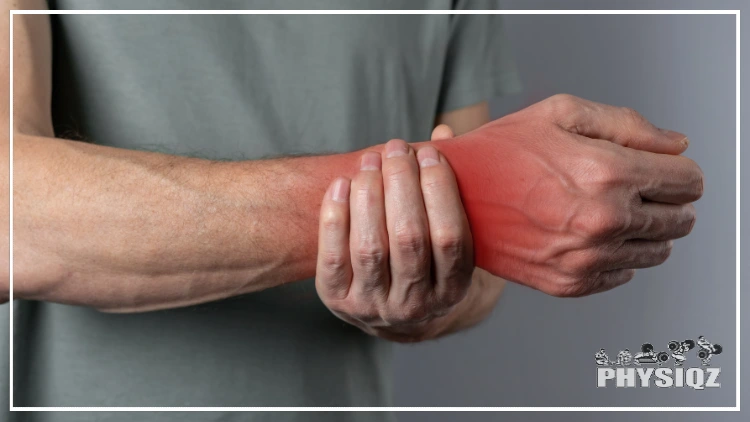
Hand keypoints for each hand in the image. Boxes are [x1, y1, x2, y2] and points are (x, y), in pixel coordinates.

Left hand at [315, 126, 473, 341]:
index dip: (439, 189)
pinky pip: (333, 257)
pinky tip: (341, 184)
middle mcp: (415, 304)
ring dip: (369, 195)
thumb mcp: (447, 237)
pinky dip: (335, 217)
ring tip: (370, 160)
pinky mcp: (338, 301)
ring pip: (370, 247)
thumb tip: (444, 133)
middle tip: (396, 148)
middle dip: (402, 184)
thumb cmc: (423, 259)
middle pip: (408, 238)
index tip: (429, 153)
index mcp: (453, 289)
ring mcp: (375, 306)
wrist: (391, 314)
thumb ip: (448, 189)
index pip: (450, 237)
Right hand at [432, 94, 703, 296]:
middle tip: (633, 187)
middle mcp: (603, 221)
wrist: (449, 199)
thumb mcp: (560, 113)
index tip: (661, 168)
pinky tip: (587, 233)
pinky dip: (616, 255)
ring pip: (656, 251)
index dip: (679, 171)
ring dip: (643, 229)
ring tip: (607, 209)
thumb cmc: (501, 151)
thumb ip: (628, 125)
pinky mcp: (569, 284)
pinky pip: (623, 275)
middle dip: (667, 201)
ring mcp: (586, 258)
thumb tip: (676, 147)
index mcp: (607, 172)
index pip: (689, 182)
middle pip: (680, 220)